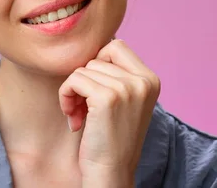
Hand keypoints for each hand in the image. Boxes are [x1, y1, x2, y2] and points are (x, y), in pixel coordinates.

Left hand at [58, 39, 160, 186]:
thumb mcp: (125, 100)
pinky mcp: (107, 97)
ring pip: (82, 69)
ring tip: (80, 116)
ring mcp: (127, 88)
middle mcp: (143, 81)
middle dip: (84, 80)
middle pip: (97, 57)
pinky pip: (73, 79)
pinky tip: (73, 118)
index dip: (98, 64)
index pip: (116, 45)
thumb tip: (98, 41)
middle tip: (85, 106)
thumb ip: (117, 73)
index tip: (95, 90)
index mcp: (151, 79)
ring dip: (73, 92)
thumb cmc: (110, 138)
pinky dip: (65, 96)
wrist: (110, 174)